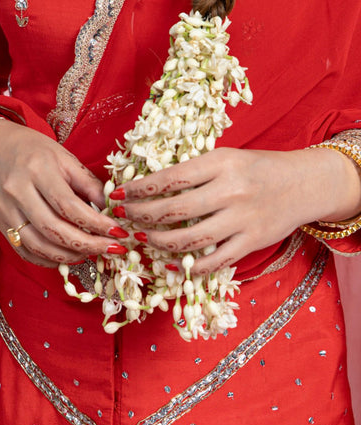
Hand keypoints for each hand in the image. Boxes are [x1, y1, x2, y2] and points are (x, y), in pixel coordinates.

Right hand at [0, 119, 127, 266]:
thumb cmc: (34, 152)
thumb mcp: (65, 158)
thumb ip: (88, 184)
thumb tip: (111, 210)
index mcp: (38, 170)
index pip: (70, 206)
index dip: (96, 223)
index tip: (117, 232)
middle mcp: (18, 192)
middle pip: (54, 229)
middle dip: (87, 244)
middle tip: (110, 248)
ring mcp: (6, 210)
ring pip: (39, 245)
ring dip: (69, 256)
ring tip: (91, 254)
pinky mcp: (0, 224)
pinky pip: (25, 251)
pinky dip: (48, 260)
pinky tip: (68, 257)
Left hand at [109, 145, 360, 273]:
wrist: (305, 183)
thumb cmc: (260, 168)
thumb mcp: (228, 158)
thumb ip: (197, 172)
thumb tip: (152, 187)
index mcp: (222, 162)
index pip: (171, 177)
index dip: (140, 188)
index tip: (119, 194)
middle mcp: (230, 190)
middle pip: (174, 209)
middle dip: (141, 215)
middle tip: (125, 218)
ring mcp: (242, 218)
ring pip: (190, 238)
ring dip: (159, 242)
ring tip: (144, 240)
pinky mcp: (252, 241)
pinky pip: (214, 260)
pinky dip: (190, 267)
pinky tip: (172, 265)